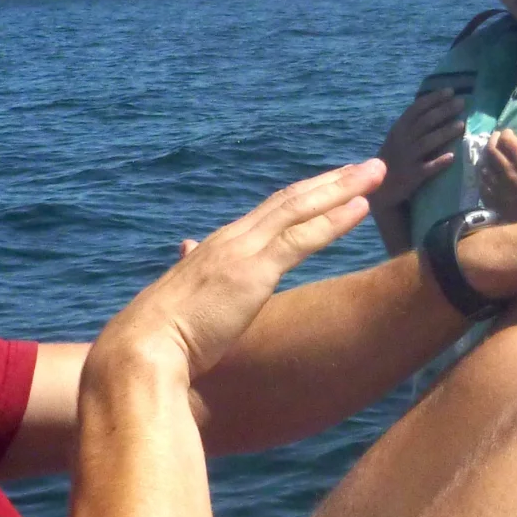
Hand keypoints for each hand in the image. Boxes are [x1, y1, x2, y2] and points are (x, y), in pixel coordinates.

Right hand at [107, 161, 381, 378]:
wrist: (141, 349)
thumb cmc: (161, 336)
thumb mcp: (181, 294)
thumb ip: (190, 268)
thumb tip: (186, 247)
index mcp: (217, 246)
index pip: (270, 212)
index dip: (304, 196)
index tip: (333, 184)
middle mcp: (232, 239)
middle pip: (290, 199)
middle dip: (332, 180)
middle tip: (369, 166)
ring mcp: (243, 251)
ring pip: (300, 208)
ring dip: (342, 187)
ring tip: (375, 172)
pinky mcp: (253, 271)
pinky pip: (301, 238)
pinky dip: (334, 220)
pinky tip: (361, 207)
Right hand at [372, 91, 462, 212]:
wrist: (381, 188)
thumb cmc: (395, 158)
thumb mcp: (398, 137)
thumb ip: (413, 124)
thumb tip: (437, 106)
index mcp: (399, 129)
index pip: (416, 109)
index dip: (434, 98)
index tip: (450, 90)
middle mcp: (402, 140)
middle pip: (425, 122)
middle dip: (444, 110)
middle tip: (462, 102)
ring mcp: (407, 158)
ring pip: (427, 142)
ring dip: (445, 132)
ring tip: (462, 125)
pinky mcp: (412, 176)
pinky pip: (427, 168)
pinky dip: (439, 162)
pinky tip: (452, 156)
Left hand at [477, 113, 516, 220]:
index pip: (506, 140)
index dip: (506, 134)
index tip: (509, 132)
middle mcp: (510, 174)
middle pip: (491, 152)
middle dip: (492, 141)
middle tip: (496, 138)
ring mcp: (503, 191)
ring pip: (484, 169)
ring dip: (486, 158)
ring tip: (490, 155)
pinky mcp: (500, 206)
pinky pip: (484, 189)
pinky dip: (483, 179)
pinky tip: (487, 177)